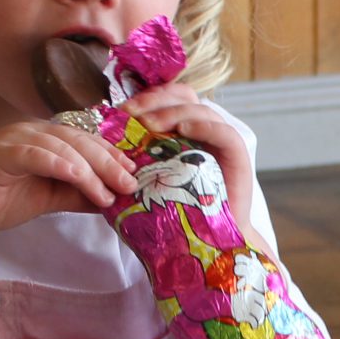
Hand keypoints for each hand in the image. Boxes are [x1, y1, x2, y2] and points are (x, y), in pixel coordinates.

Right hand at [0, 118, 136, 237]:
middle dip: (109, 162)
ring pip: (63, 147)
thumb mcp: (49, 197)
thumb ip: (77, 194)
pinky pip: (38, 155)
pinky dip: (63, 166)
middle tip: (130, 184)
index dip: (111, 155)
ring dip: (91, 170)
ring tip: (109, 194)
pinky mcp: (2, 153)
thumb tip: (112, 199)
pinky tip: (82, 181)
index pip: (85, 140)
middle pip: (79, 141)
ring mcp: (16, 139)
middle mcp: (32, 131)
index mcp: (44, 137)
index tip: (133, 173)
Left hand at [125, 85, 274, 256]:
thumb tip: (101, 141)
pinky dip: (204, 126)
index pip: (169, 97)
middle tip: (131, 114)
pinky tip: (184, 129)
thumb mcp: (148, 178)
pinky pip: (225, 133)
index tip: (121, 112)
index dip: (147, 97)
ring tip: (148, 125)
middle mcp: (204, 130)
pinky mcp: (238, 158)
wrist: (206, 241)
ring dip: (173, 112)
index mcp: (184, 130)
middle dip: (155, 100)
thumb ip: (134, 157)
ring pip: (202, 110)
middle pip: (184, 96)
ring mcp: (222, 142)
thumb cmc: (175, 211)